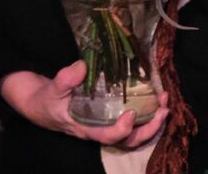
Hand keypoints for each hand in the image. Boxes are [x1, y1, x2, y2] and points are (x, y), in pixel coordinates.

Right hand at [0, 61, 168, 147]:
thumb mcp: (52, 88)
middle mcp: (99, 130)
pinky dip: (147, 114)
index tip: (132, 113)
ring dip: (153, 122)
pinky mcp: (111, 117)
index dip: (122, 129)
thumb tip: (82, 66)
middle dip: (149, 128)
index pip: (107, 136)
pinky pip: (132, 123)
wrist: (42, 105)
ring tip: (165, 104)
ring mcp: (107, 125)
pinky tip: (156, 99)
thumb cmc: (48, 99)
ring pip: (134, 134)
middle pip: (128, 141)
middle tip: (163, 110)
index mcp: (85, 127)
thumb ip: (66, 79)